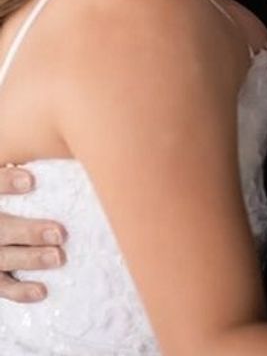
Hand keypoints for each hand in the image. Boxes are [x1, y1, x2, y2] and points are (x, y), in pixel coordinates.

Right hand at [0, 165, 66, 302]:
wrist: (4, 234)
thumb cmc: (23, 201)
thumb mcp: (20, 183)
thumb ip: (39, 173)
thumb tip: (78, 156)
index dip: (6, 182)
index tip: (31, 180)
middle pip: (1, 227)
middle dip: (28, 231)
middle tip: (59, 233)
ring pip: (2, 257)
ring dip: (30, 259)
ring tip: (58, 257)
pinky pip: (2, 286)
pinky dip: (20, 291)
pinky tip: (42, 291)